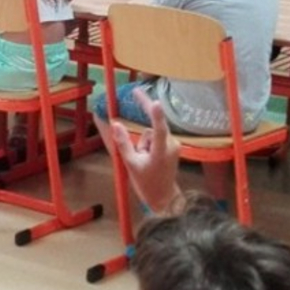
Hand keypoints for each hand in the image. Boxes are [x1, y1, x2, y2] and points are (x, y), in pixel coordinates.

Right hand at [114, 86, 182, 212]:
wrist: (164, 198)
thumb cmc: (147, 184)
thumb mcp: (131, 165)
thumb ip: (124, 143)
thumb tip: (115, 124)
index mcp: (160, 152)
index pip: (158, 130)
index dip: (156, 115)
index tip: (153, 101)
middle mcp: (171, 145)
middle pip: (155, 125)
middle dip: (145, 111)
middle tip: (135, 91)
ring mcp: (173, 145)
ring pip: (153, 133)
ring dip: (144, 141)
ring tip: (142, 159)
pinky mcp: (173, 146)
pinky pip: (157, 138)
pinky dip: (149, 143)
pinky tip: (147, 157)